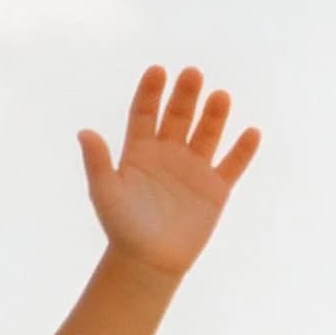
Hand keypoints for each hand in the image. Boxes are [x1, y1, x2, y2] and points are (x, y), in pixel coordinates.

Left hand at [79, 63, 258, 277]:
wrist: (147, 263)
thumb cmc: (122, 228)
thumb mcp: (105, 193)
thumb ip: (97, 163)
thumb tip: (84, 132)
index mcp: (139, 151)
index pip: (144, 113)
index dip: (150, 92)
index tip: (157, 71)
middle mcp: (168, 153)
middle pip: (178, 116)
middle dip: (185, 95)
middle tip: (192, 74)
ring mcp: (193, 168)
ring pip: (207, 133)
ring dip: (214, 115)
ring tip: (220, 96)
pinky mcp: (215, 188)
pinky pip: (232, 164)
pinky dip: (243, 150)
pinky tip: (251, 133)